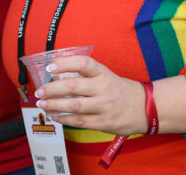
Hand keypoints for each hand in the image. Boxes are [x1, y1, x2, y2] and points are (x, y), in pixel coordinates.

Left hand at [32, 55, 148, 135]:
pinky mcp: (103, 123)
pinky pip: (79, 121)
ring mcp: (103, 106)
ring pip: (73, 106)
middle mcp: (103, 88)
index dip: (65, 63)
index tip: (50, 67)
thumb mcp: (105, 75)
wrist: (145, 108)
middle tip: (39, 91)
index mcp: (103, 73)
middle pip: (73, 86)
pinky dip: (64, 118)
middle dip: (52, 89)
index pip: (83, 63)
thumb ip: (84, 75)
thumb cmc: (119, 89)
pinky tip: (54, 115)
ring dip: (54, 105)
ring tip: (42, 104)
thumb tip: (56, 76)